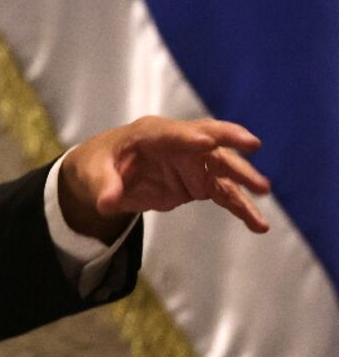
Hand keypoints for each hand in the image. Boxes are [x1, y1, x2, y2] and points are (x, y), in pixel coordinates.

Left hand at [59, 116, 270, 242]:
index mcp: (149, 134)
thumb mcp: (93, 174)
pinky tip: (258, 223)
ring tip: (263, 190)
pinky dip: (240, 207)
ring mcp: (192, 163)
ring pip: (223, 168)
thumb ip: (104, 187)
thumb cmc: (100, 164)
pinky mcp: (199, 183)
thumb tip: (106, 203)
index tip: (207, 141)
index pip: (171, 133)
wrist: (106, 174)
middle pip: (207, 139)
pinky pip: (224, 194)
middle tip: (252, 145)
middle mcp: (178, 144)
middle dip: (229, 141)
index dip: (188, 136)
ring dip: (242, 178)